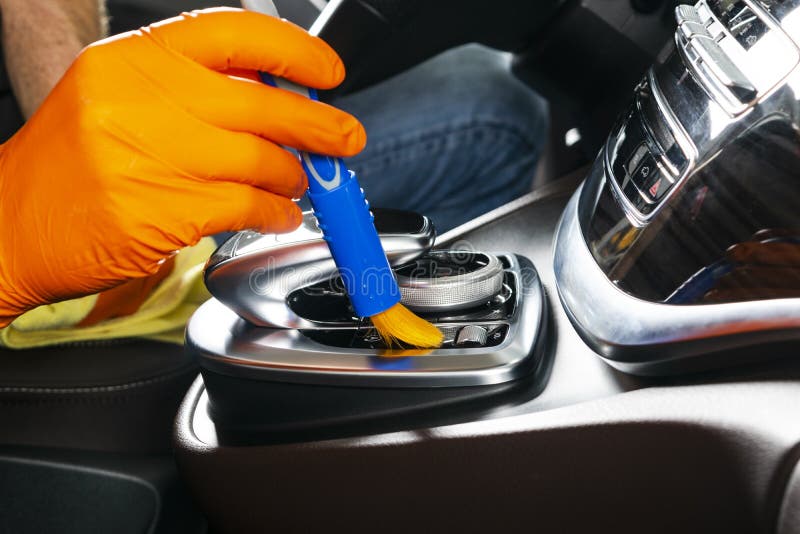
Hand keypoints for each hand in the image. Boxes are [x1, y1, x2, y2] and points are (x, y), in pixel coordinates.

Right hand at [0, 8, 365, 325]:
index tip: (327, 73)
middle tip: (344, 138)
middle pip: (262, 104)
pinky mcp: (163, 212)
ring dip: (294, 176)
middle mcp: (144, 99)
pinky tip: (278, 213)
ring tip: (299, 183)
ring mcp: (153, 157)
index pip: (234, 34)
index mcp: (135, 59)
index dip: (294, 51)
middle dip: (318, 124)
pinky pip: (247, 206)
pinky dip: (275, 212)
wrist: (10, 224)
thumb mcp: (121, 99)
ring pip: (261, 160)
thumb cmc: (71, 163)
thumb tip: (278, 98)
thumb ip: (195, 91)